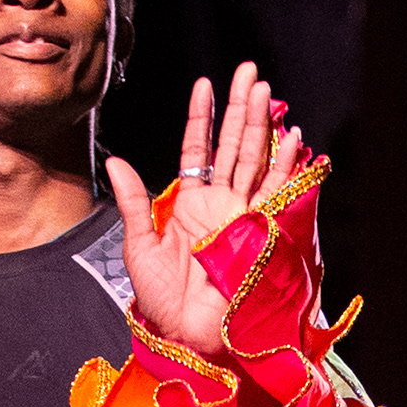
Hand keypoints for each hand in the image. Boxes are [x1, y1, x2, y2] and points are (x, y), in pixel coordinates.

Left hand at [102, 63, 308, 360]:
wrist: (186, 336)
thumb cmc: (161, 301)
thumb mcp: (138, 245)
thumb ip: (133, 201)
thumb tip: (116, 160)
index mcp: (190, 204)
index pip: (199, 149)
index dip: (202, 117)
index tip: (204, 84)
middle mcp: (220, 204)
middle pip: (233, 144)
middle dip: (240, 107)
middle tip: (248, 71)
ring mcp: (243, 216)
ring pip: (254, 159)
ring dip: (261, 125)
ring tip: (265, 90)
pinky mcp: (260, 232)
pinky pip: (276, 192)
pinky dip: (285, 165)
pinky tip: (291, 138)